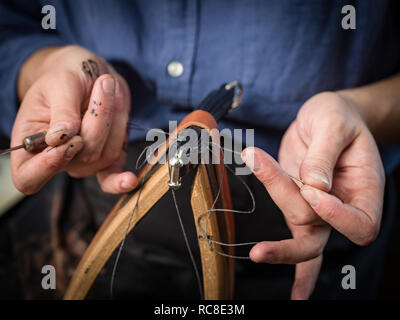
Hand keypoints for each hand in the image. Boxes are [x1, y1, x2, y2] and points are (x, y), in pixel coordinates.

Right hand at [11, 45, 136, 194]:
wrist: (90, 76)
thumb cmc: (67, 76)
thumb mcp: (60, 82)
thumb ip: (61, 110)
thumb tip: (62, 137)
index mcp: (29, 144)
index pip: (28, 176)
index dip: (46, 166)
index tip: (66, 141)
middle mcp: (55, 160)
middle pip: (80, 157)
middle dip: (98, 120)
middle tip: (103, 85)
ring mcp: (82, 162)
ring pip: (104, 155)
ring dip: (114, 120)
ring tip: (110, 90)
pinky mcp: (105, 160)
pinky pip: (113, 173)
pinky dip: (121, 178)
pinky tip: (130, 181)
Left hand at [242, 91, 384, 298]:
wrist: (325, 116)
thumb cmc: (337, 117)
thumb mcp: (333, 124)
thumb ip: (324, 153)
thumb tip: (313, 185)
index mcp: (365, 189)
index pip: (360, 223)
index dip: (335, 215)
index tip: (312, 188)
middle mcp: (342, 205)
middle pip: (317, 233)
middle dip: (288, 246)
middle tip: (259, 251)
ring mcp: (316, 208)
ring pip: (295, 222)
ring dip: (273, 193)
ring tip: (254, 156)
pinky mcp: (295, 203)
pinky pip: (292, 234)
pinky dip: (284, 256)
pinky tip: (281, 280)